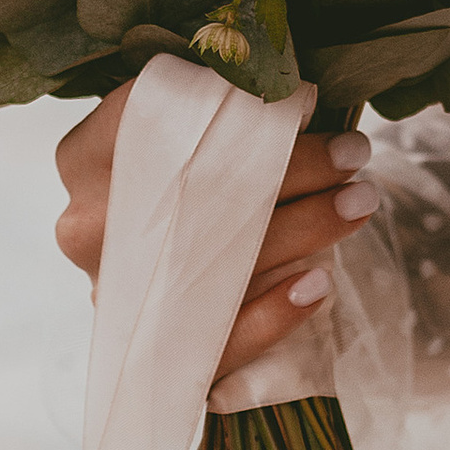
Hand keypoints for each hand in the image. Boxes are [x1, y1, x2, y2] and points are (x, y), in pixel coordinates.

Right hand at [54, 81, 381, 380]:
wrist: (148, 273)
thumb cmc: (177, 177)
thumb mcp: (181, 128)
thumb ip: (216, 103)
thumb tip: (298, 94)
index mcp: (88, 156)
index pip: (162, 121)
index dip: (241, 111)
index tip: (312, 103)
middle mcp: (93, 230)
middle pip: (203, 193)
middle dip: (293, 170)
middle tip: (355, 152)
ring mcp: (118, 297)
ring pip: (220, 262)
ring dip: (304, 230)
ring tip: (360, 200)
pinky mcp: (150, 355)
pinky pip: (217, 341)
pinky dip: (271, 314)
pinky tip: (318, 284)